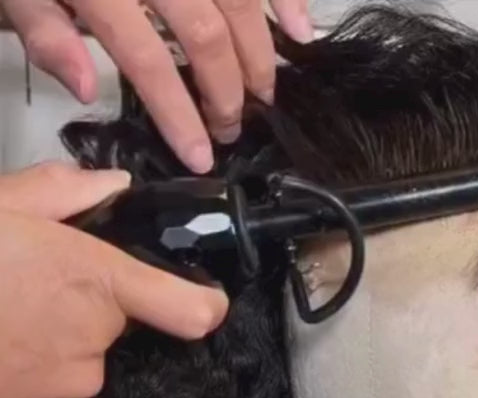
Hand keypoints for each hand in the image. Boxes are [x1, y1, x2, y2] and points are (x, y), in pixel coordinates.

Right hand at [0, 162, 227, 397]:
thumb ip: (56, 197)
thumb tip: (108, 187)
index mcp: (91, 283)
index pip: (190, 310)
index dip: (203, 304)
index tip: (202, 298)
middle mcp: (92, 345)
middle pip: (109, 323)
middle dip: (75, 305)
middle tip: (18, 283)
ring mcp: (67, 392)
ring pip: (78, 359)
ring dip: (46, 339)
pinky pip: (52, 394)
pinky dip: (26, 374)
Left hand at [4, 0, 314, 173]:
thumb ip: (42, 27)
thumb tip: (85, 88)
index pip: (147, 60)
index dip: (179, 114)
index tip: (201, 157)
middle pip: (204, 33)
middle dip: (227, 90)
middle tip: (234, 128)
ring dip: (261, 50)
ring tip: (266, 93)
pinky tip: (301, 28)